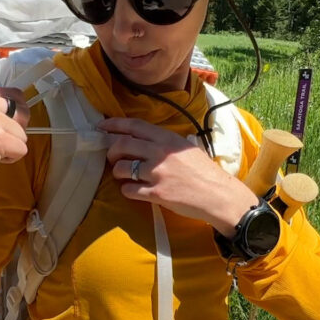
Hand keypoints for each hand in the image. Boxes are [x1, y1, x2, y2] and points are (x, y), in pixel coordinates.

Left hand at [98, 118, 257, 236]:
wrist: (218, 194)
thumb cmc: (204, 171)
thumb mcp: (186, 147)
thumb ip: (165, 142)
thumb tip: (143, 139)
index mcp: (167, 138)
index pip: (134, 126)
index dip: (114, 125)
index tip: (102, 126)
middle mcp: (160, 152)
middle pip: (122, 145)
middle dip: (111, 151)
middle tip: (112, 157)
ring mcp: (157, 173)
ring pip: (121, 168)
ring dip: (117, 172)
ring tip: (122, 176)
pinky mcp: (156, 193)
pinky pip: (129, 190)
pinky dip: (126, 190)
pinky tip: (132, 191)